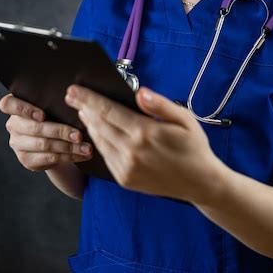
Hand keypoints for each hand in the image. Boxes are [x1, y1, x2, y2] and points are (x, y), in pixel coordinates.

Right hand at [0, 93, 92, 171]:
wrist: (55, 140)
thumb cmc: (56, 115)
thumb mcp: (53, 105)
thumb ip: (55, 100)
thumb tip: (77, 94)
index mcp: (16, 106)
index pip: (8, 105)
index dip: (25, 109)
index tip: (43, 115)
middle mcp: (13, 124)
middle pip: (34, 128)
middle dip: (60, 131)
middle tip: (79, 135)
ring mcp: (18, 144)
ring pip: (43, 145)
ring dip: (68, 147)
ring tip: (86, 147)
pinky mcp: (26, 159)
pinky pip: (49, 158)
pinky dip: (69, 156)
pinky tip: (82, 154)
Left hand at [64, 85, 222, 203]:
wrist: (200, 183)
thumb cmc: (194, 147)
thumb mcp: (185, 120)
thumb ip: (160, 104)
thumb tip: (140, 92)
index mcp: (145, 133)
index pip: (109, 111)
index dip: (89, 99)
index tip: (74, 90)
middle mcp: (131, 151)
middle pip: (99, 125)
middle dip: (84, 108)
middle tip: (72, 96)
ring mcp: (126, 167)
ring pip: (99, 141)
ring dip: (89, 124)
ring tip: (83, 111)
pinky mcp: (125, 179)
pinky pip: (106, 156)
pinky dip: (98, 141)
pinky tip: (97, 132)